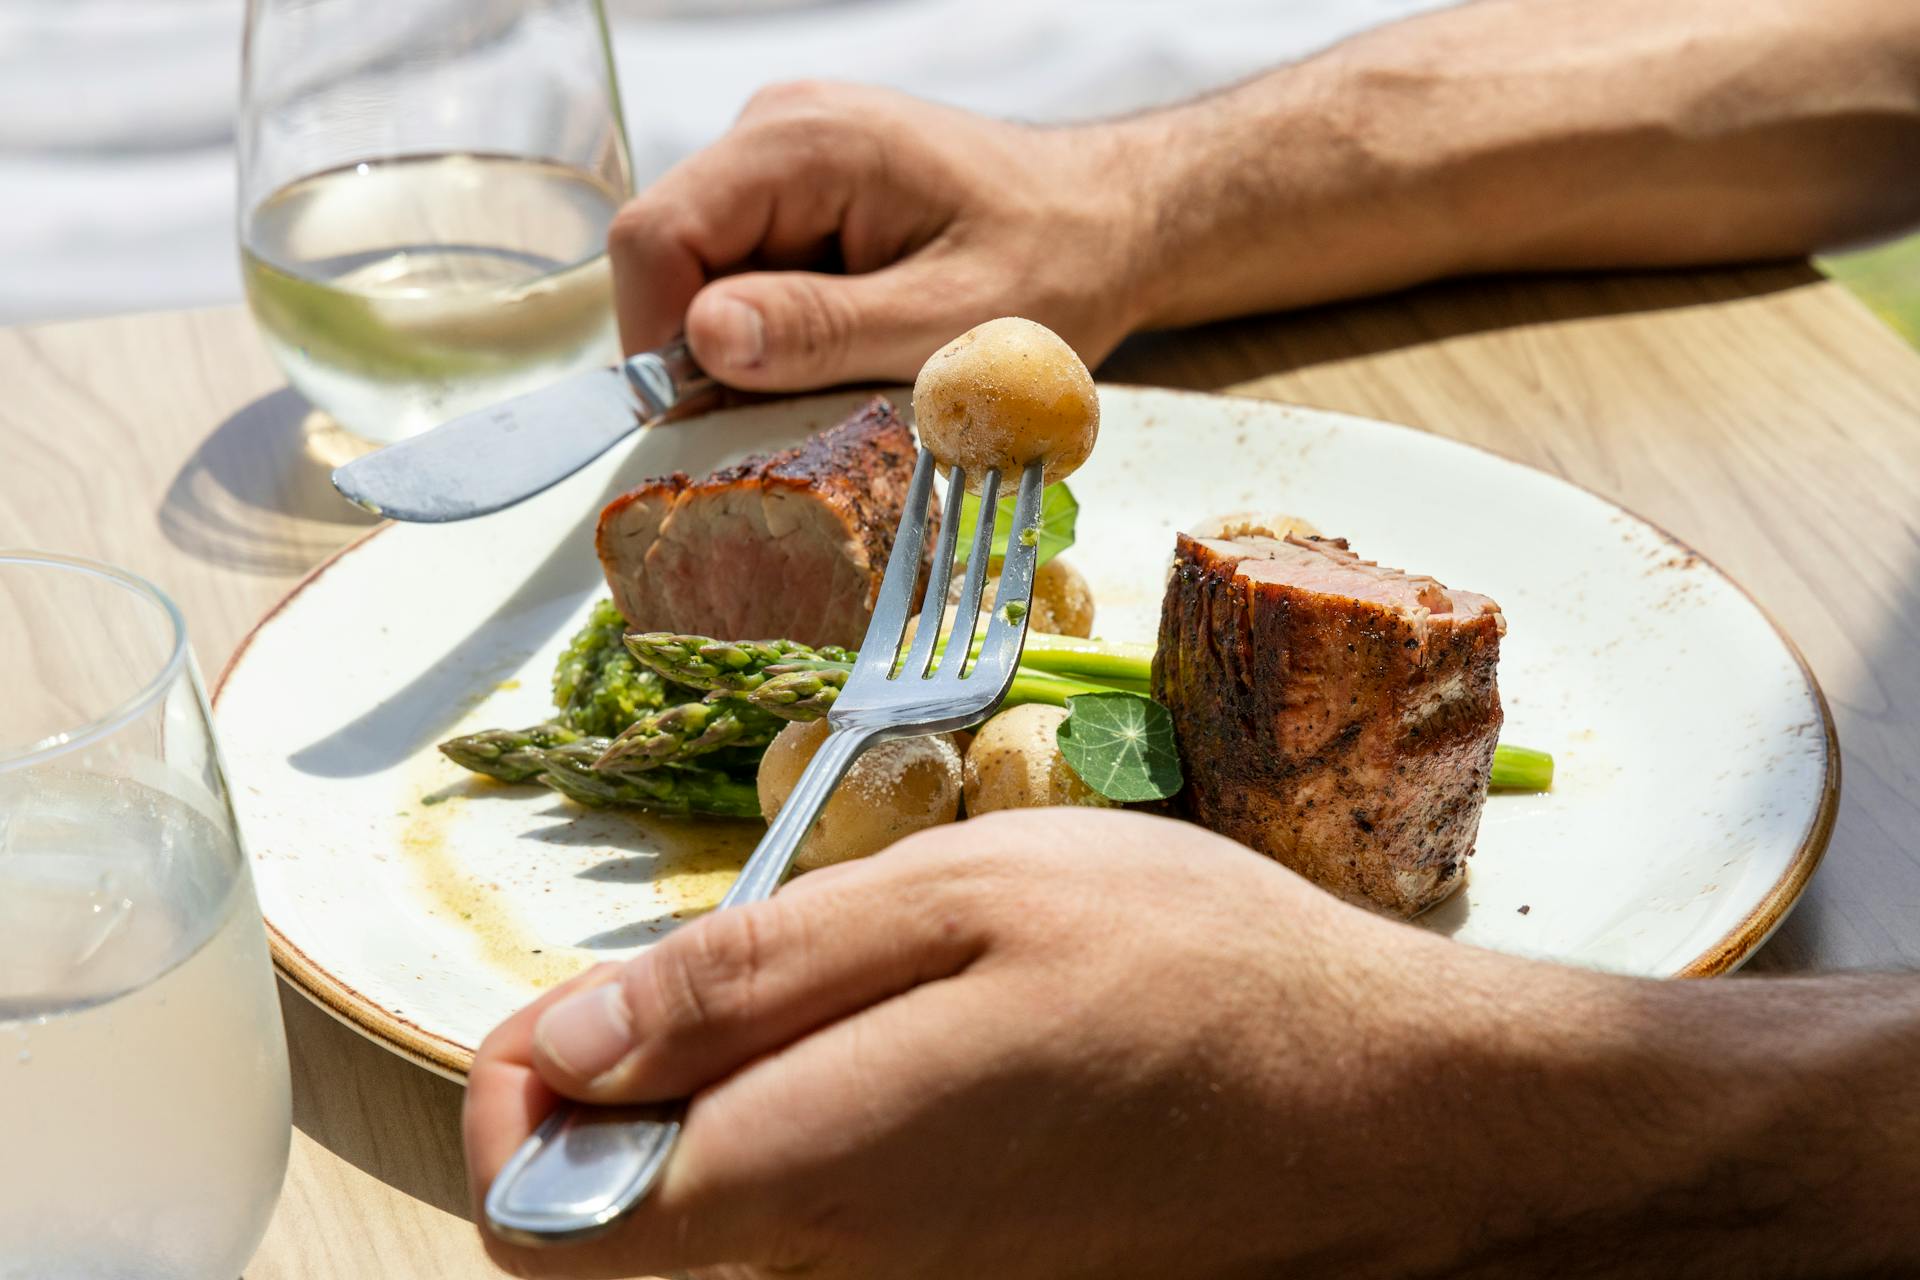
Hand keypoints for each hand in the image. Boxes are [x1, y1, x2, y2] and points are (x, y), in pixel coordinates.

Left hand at [466, 808, 1593, 1277]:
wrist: (1373, 1107)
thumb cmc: (1185, 972)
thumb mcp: (961, 900)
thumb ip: (743, 979)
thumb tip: (561, 1047)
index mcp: (806, 1166)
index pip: (540, 1222)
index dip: (507, 1111)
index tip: (562, 1019)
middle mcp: (832, 1262)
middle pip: (619, 1226)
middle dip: (617, 1094)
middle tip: (720, 972)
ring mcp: (902, 1276)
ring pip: (724, 1209)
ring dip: (728, 1092)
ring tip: (852, 979)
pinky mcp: (962, 1266)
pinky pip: (822, 1207)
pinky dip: (816, 1115)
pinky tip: (918, 1032)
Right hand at [608, 82, 1148, 390]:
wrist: (1116, 224)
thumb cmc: (1059, 266)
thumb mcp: (950, 322)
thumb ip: (823, 329)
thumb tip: (701, 338)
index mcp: (804, 143)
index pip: (656, 239)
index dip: (661, 342)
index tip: (715, 422)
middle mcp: (775, 133)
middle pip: (670, 261)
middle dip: (713, 354)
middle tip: (798, 413)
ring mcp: (783, 162)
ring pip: (703, 279)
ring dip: (754, 350)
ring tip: (846, 377)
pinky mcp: (800, 200)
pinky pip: (746, 278)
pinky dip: (780, 335)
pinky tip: (850, 352)